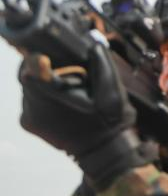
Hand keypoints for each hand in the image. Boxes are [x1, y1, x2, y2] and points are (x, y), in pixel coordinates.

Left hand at [20, 46, 149, 187]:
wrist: (104, 153)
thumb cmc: (108, 123)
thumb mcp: (111, 90)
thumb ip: (101, 63)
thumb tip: (94, 42)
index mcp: (48, 98)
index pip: (29, 67)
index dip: (39, 58)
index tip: (50, 54)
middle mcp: (31, 109)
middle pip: (29, 76)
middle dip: (47, 70)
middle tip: (70, 73)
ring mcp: (28, 118)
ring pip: (31, 89)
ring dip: (46, 84)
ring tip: (70, 91)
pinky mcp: (29, 124)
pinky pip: (32, 101)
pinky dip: (45, 97)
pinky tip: (64, 102)